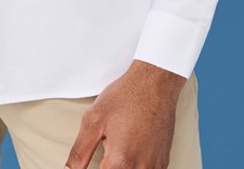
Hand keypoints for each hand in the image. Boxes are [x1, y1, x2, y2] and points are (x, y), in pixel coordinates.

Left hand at [65, 60, 185, 168]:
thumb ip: (79, 152)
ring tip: (118, 149)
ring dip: (122, 167)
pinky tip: (131, 152)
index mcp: (120, 162)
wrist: (154, 83)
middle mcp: (140, 168)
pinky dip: (137, 166)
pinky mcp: (163, 161)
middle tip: (106, 151)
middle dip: (108, 166)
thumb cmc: (124, 97)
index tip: (96, 161)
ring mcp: (154, 166)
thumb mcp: (93, 120)